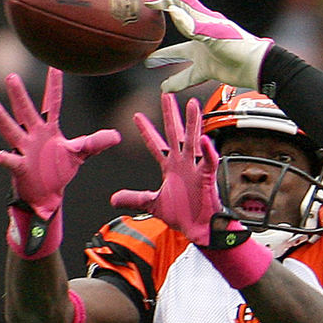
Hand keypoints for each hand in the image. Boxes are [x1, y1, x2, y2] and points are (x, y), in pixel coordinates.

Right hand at [0, 67, 121, 218]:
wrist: (46, 193)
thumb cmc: (57, 169)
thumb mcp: (79, 153)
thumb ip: (96, 142)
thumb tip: (117, 135)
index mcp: (49, 129)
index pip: (53, 103)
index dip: (54, 86)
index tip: (55, 66)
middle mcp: (33, 135)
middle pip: (26, 111)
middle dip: (19, 95)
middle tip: (11, 76)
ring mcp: (25, 150)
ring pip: (12, 132)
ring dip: (3, 120)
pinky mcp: (21, 168)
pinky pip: (11, 161)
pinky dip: (4, 158)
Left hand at [110, 93, 232, 245]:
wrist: (199, 229)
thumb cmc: (183, 215)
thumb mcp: (152, 204)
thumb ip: (134, 198)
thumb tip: (113, 199)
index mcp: (170, 167)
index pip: (156, 144)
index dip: (146, 130)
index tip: (137, 115)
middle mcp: (183, 163)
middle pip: (175, 133)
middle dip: (170, 114)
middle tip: (167, 94)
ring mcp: (195, 168)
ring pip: (193, 140)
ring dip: (193, 123)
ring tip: (192, 104)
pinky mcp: (207, 177)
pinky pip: (208, 161)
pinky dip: (208, 151)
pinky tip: (206, 140)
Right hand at [143, 0, 273, 92]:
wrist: (256, 67)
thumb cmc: (239, 46)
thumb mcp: (213, 34)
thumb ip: (192, 26)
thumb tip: (173, 12)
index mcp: (203, 19)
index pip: (181, 2)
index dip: (164, 0)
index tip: (149, 4)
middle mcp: (202, 34)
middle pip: (178, 27)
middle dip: (162, 25)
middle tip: (146, 28)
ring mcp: (205, 52)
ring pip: (180, 55)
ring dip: (165, 59)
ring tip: (148, 64)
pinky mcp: (209, 68)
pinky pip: (188, 76)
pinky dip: (177, 82)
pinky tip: (165, 89)